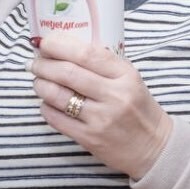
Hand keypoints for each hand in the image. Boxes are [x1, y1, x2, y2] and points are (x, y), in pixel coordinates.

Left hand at [31, 34, 172, 177]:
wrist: (154, 146)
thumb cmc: (138, 109)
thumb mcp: (130, 79)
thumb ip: (103, 65)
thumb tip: (63, 49)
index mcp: (126, 75)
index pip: (87, 53)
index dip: (60, 44)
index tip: (46, 42)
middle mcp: (115, 96)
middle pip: (67, 72)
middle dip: (43, 64)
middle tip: (35, 62)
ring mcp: (101, 119)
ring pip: (57, 95)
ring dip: (40, 85)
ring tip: (38, 81)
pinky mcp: (90, 138)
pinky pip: (56, 119)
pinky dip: (46, 107)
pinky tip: (47, 103)